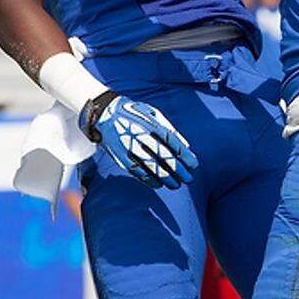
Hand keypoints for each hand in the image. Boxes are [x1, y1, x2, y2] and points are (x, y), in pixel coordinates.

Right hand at [79, 91, 198, 188]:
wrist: (104, 113)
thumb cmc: (135, 113)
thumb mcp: (153, 113)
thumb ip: (170, 129)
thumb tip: (186, 146)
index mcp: (151, 123)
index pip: (172, 142)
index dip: (184, 155)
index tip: (194, 165)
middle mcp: (141, 136)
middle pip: (163, 156)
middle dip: (178, 170)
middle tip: (189, 179)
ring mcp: (129, 147)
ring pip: (151, 167)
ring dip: (165, 178)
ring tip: (176, 185)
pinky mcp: (120, 157)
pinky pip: (136, 171)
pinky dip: (148, 180)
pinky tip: (158, 184)